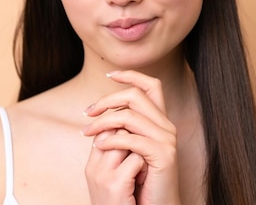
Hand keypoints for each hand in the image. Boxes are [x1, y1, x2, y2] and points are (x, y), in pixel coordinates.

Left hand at [82, 70, 180, 204]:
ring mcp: (167, 140)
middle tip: (87, 113)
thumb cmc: (138, 181)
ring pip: (130, 116)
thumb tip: (99, 108)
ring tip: (88, 133)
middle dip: (107, 100)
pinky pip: (132, 140)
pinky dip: (111, 140)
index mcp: (158, 121)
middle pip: (136, 96)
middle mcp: (166, 126)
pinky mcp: (164, 156)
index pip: (151, 86)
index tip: (109, 75)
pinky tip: (98, 146)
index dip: (131, 75)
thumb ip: (121, 127)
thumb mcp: (127, 148)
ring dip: (103, 122)